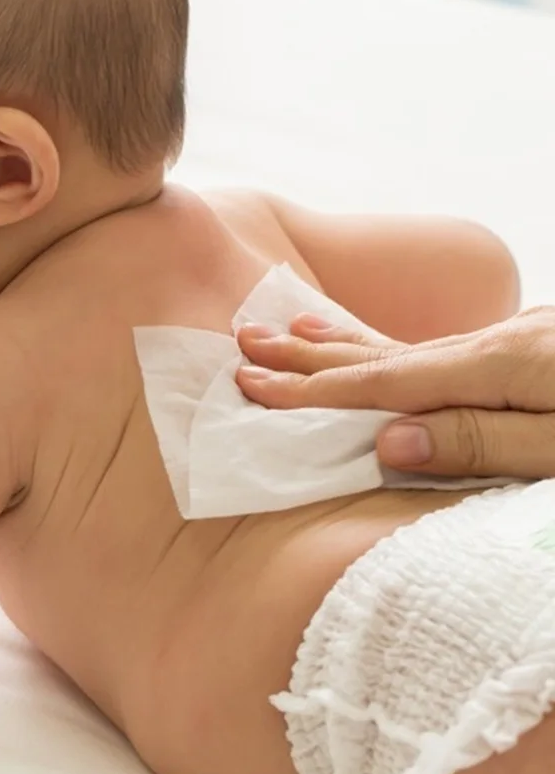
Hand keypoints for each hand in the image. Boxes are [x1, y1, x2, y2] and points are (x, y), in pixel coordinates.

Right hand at [235, 307, 554, 479]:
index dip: (315, 389)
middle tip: (247, 341)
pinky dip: (397, 350)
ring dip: (346, 346)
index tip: (254, 386)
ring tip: (293, 331)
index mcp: (501, 365)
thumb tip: (387, 441)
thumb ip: (483, 441)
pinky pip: (444, 351)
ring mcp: (520, 339)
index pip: (386, 381)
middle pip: (386, 354)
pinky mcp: (536, 346)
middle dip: (311, 353)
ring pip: (412, 348)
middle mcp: (500, 342)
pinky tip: (383, 348)